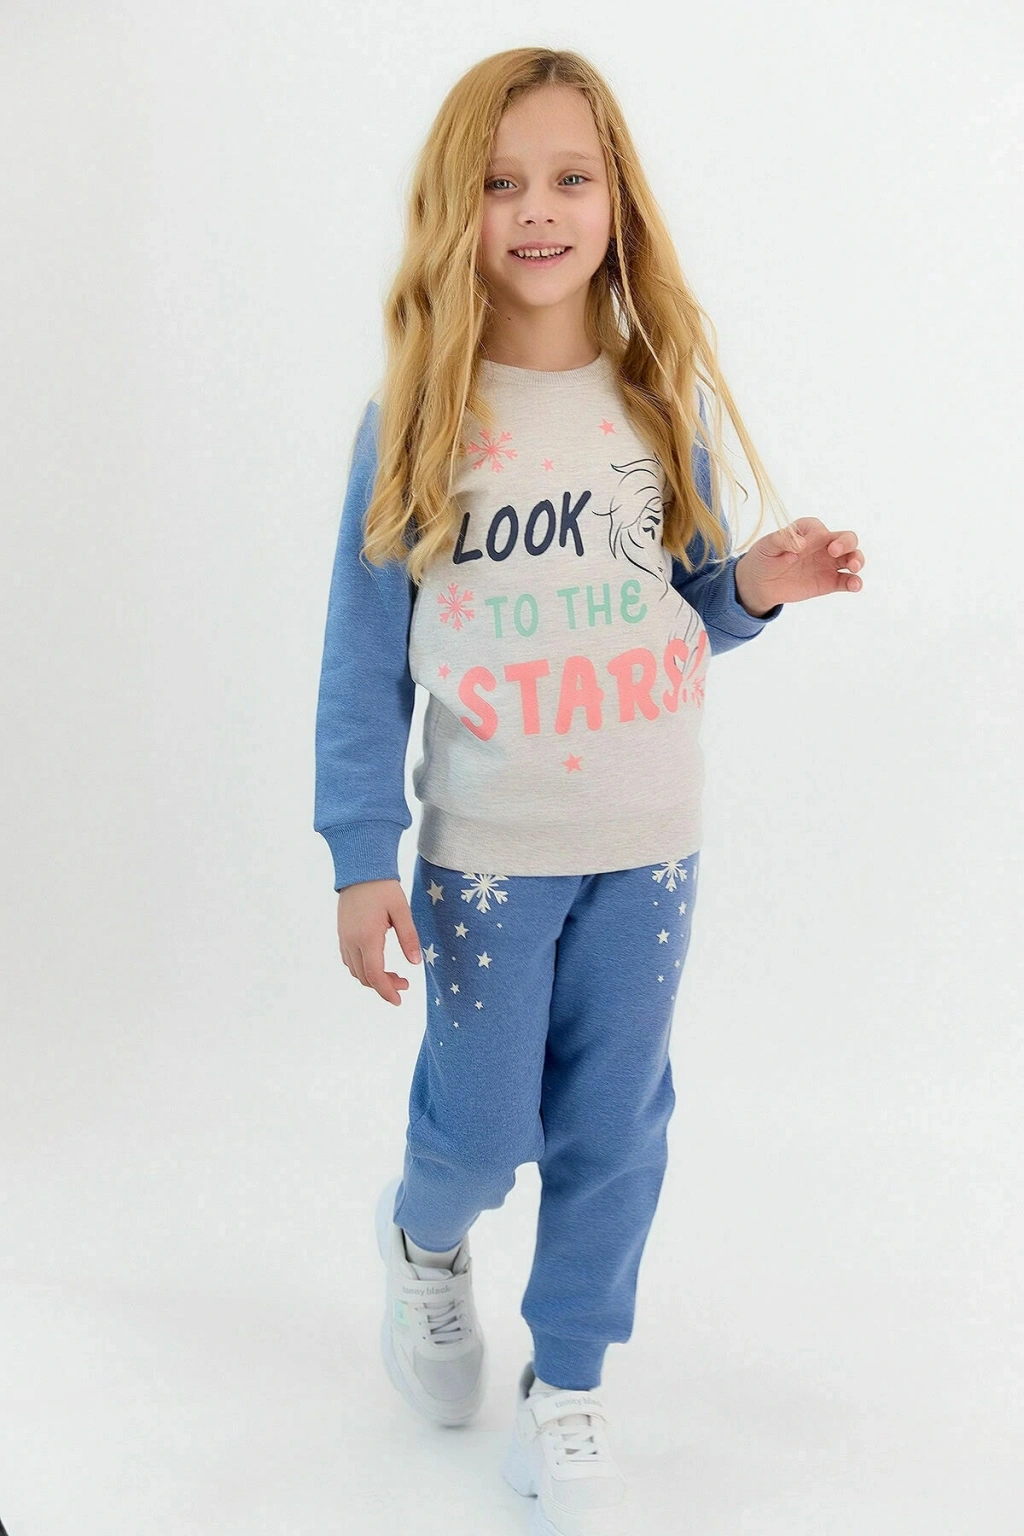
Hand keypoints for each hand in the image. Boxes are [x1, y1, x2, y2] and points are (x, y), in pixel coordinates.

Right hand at [336, 878, 420, 1006]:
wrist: (360, 870)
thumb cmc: (383, 888)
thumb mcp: (401, 911)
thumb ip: (408, 937)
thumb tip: (415, 963)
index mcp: (368, 937)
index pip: (375, 975)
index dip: (387, 991)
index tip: (399, 1000)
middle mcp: (352, 941)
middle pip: (364, 977)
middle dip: (384, 986)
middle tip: (404, 983)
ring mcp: (344, 938)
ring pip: (355, 971)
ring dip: (373, 978)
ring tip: (393, 974)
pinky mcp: (342, 934)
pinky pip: (349, 960)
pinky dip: (363, 969)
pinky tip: (377, 963)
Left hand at [733, 518, 865, 613]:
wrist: (761, 583)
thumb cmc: (764, 558)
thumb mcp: (767, 546)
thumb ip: (783, 541)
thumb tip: (801, 544)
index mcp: (808, 531)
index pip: (819, 529)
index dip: (814, 536)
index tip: (800, 548)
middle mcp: (823, 545)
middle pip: (847, 538)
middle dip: (846, 542)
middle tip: (834, 551)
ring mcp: (829, 563)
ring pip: (852, 557)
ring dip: (857, 560)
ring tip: (853, 567)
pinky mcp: (829, 582)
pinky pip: (846, 581)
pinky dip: (854, 583)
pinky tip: (854, 586)